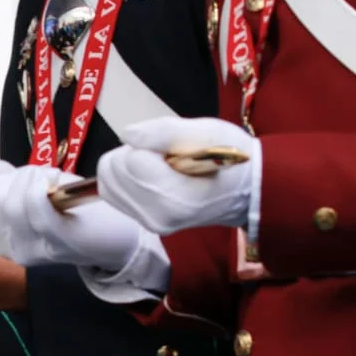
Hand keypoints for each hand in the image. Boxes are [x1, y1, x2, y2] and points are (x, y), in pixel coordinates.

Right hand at [0, 159, 143, 270]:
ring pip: (12, 201)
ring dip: (36, 179)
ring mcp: (33, 250)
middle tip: (47, 180)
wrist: (120, 235)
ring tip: (56, 183)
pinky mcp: (57, 242)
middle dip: (19, 177)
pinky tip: (58, 186)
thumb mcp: (35, 191)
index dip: (5, 179)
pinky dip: (44, 185)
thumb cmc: (80, 211)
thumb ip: (4, 181)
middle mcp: (11, 249)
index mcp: (2, 238)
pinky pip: (33, 205)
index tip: (32, 180)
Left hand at [97, 116, 258, 234]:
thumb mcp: (206, 132)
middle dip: (133, 154)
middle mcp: (157, 216)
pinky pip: (112, 193)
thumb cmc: (231, 156)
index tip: (172, 149)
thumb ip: (164, 132)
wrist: (247, 190)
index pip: (130, 159)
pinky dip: (125, 179)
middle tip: (166, 157)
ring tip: (160, 166)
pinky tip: (150, 176)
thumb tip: (126, 134)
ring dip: (126, 166)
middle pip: (112, 170)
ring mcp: (149, 223)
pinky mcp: (143, 223)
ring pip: (107, 181)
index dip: (147, 144)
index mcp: (175, 197)